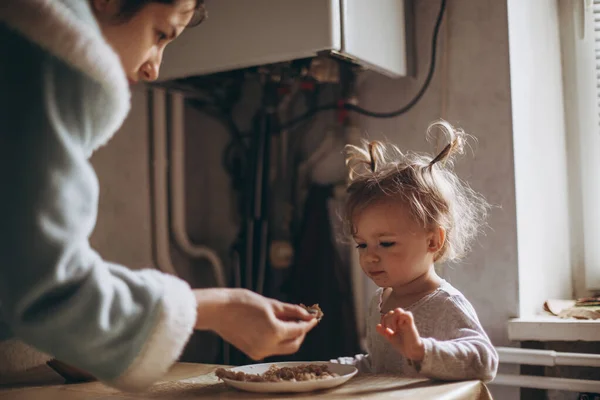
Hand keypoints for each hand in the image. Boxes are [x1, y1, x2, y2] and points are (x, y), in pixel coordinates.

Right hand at [193, 288, 317, 360]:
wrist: (218, 310)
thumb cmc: (242, 303)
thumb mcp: (271, 304)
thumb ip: (292, 311)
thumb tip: (308, 314)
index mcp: (274, 333)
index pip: (299, 330)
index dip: (308, 324)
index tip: (314, 317)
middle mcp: (268, 346)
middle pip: (294, 344)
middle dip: (301, 333)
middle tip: (303, 319)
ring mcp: (259, 352)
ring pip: (283, 348)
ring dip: (290, 336)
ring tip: (290, 321)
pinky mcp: (252, 353)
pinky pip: (272, 348)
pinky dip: (278, 340)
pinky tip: (277, 326)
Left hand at [376, 308, 424, 361]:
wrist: (411, 352)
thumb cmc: (403, 344)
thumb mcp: (391, 338)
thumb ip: (384, 332)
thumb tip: (377, 326)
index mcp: (396, 323)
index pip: (387, 315)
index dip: (383, 320)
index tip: (385, 329)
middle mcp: (400, 321)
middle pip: (391, 312)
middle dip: (387, 320)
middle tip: (389, 329)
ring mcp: (406, 321)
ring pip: (398, 310)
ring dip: (393, 318)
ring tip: (394, 328)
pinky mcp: (411, 324)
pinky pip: (408, 314)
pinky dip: (401, 318)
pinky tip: (400, 326)